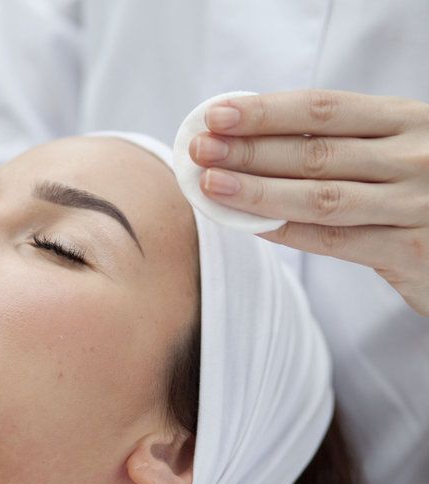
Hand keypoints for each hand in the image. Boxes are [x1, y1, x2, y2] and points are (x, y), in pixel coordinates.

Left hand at [188, 89, 428, 315]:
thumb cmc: (421, 190)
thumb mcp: (396, 149)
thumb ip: (341, 142)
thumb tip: (247, 139)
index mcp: (407, 121)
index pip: (323, 109)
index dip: (266, 111)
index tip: (216, 115)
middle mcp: (416, 157)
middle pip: (314, 152)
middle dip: (249, 150)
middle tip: (199, 151)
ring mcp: (416, 205)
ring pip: (320, 197)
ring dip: (258, 192)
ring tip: (212, 186)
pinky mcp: (412, 252)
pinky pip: (337, 241)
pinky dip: (288, 232)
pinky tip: (251, 226)